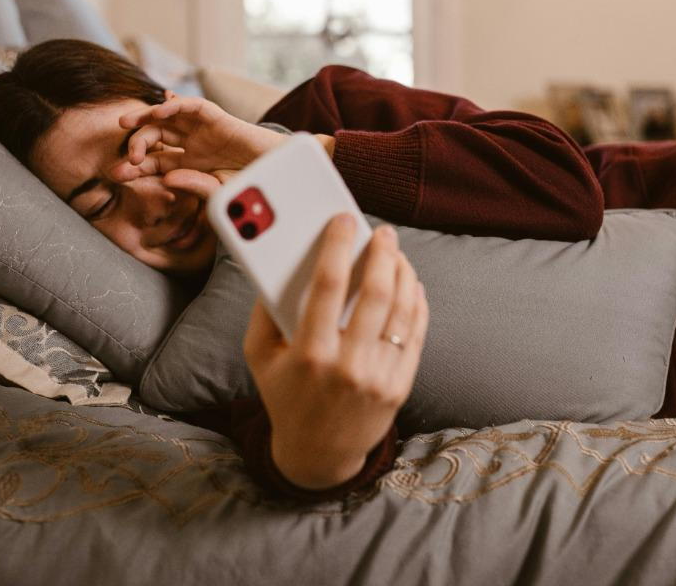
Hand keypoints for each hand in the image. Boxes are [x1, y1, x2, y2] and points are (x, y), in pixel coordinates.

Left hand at [114, 93, 286, 181]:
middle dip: (136, 144)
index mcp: (188, 164)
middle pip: (155, 137)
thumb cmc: (251, 187)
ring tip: (126, 124)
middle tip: (127, 158)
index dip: (134, 167)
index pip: (154, 162)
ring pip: (166, 117)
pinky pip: (191, 106)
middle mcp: (190, 144)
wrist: (278, 176)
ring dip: (145, 117)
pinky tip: (159, 110)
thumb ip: (192, 185)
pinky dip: (174, 104)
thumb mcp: (216, 191)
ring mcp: (201, 129)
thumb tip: (166, 178)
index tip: (115, 174)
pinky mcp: (215, 116)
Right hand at [243, 217, 428, 490]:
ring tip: (396, 252)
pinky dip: (416, 302)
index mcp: (309, 354)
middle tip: (382, 232)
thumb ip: (264, 310)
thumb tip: (281, 260)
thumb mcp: (259, 356)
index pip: (327, 287)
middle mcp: (347, 366)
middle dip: (381, 254)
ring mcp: (379, 378)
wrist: (318, 455)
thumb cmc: (284, 395)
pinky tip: (410, 283)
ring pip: (402, 310)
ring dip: (403, 273)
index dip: (338, 246)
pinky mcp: (400, 386)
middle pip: (375, 294)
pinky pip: (415, 334)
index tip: (344, 220)